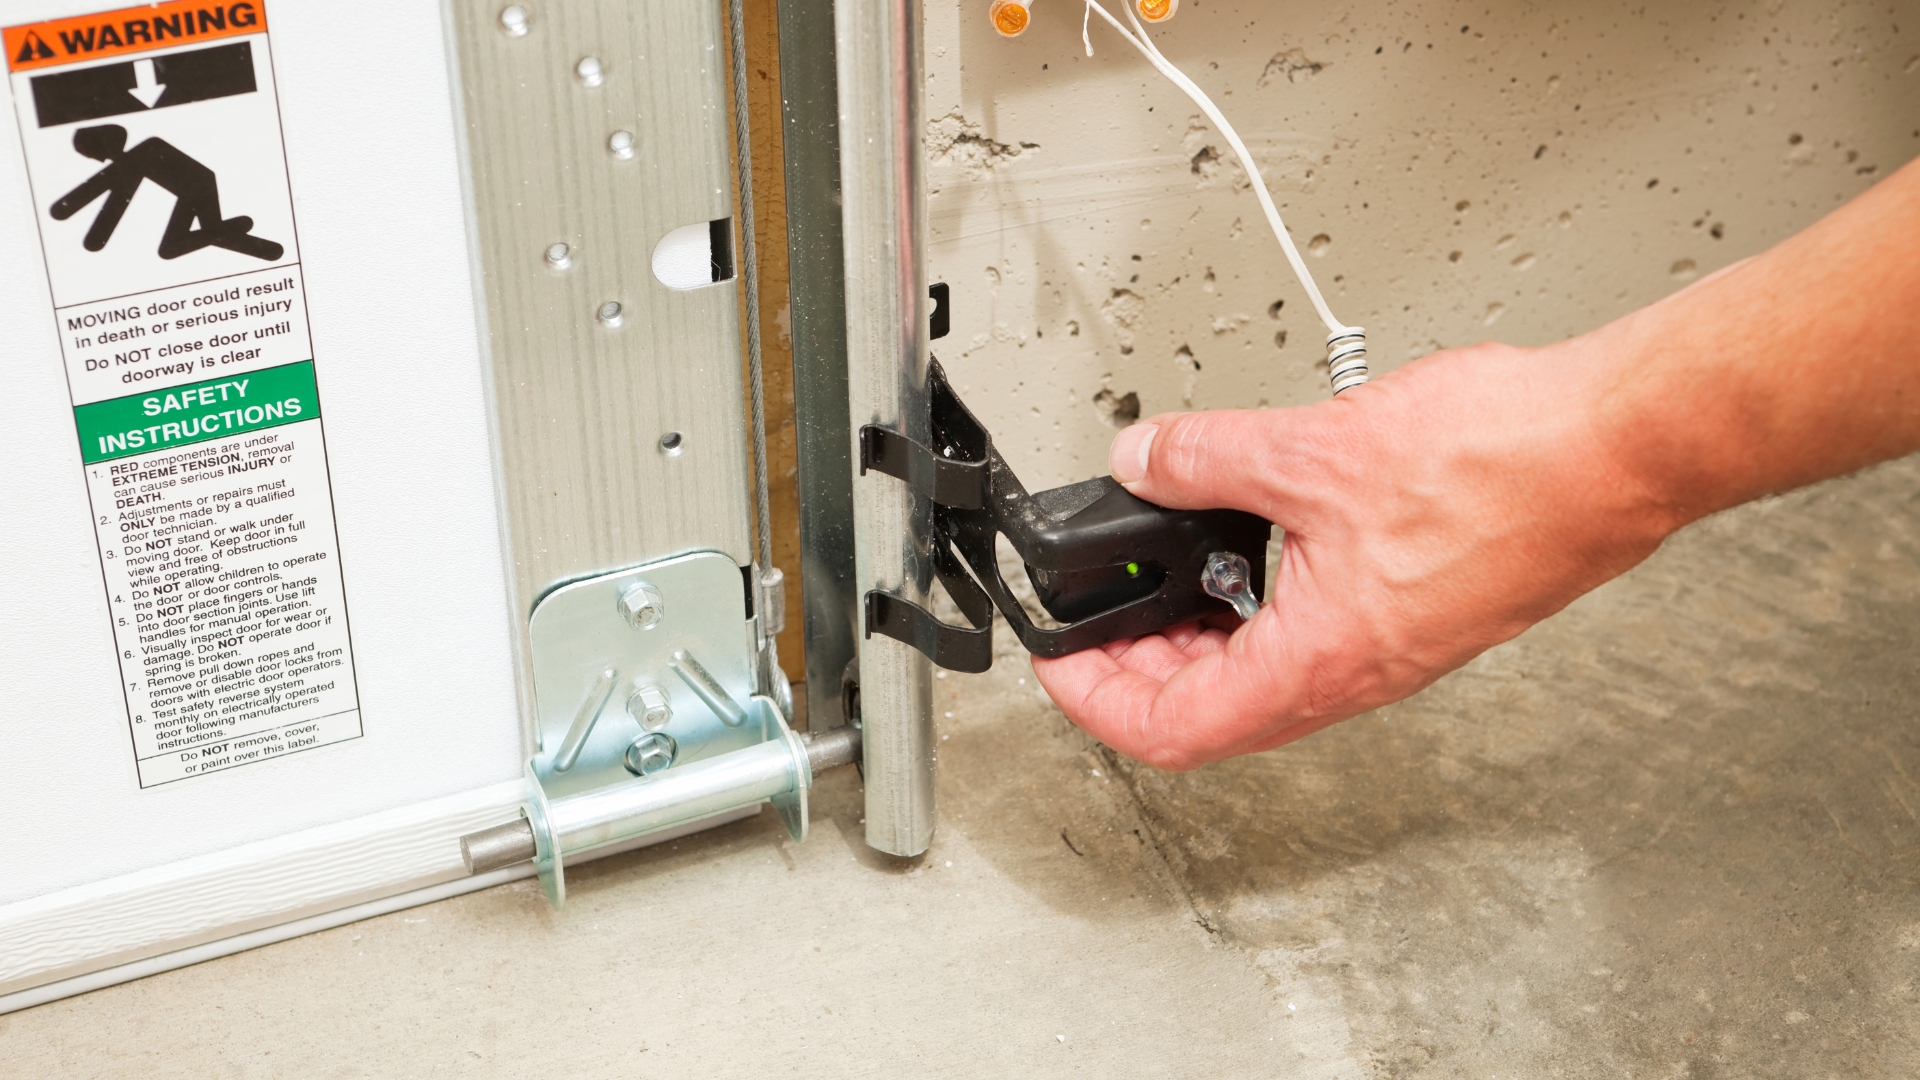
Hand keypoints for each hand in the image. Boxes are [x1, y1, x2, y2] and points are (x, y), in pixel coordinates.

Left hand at [1031, 339, 1678, 769]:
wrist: (1618, 447)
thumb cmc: (1504, 466)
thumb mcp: (1310, 451)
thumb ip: (1205, 458)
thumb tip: (1144, 461)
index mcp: (1316, 663)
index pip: (1170, 728)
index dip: (1095, 701)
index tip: (1058, 659)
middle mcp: (1354, 674)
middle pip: (1209, 712)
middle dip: (1139, 664)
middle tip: (1101, 610)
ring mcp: (1391, 647)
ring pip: (1263, 674)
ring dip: (1202, 630)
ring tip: (1166, 566)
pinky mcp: (1422, 609)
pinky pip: (1312, 632)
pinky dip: (1260, 598)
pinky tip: (1255, 533)